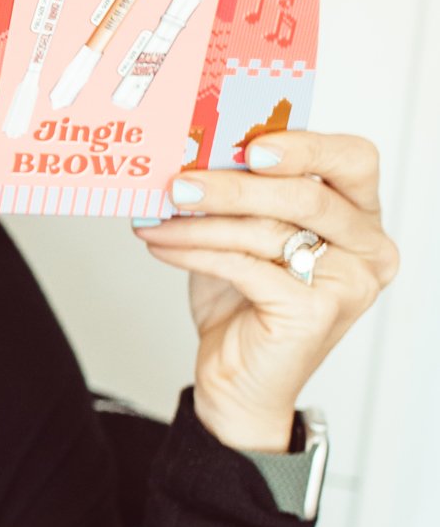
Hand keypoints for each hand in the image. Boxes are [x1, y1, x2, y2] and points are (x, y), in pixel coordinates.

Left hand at [130, 129, 398, 449]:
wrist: (236, 382)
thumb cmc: (243, 305)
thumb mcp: (246, 238)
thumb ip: (243, 196)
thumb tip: (197, 150)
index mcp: (361, 217)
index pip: (353, 159)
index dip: (306, 145)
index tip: (251, 144)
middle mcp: (369, 249)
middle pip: (307, 195)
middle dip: (235, 185)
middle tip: (180, 182)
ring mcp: (349, 283)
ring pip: (269, 231)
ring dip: (201, 221)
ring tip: (157, 217)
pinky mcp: (314, 312)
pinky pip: (246, 267)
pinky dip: (197, 252)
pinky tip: (163, 245)